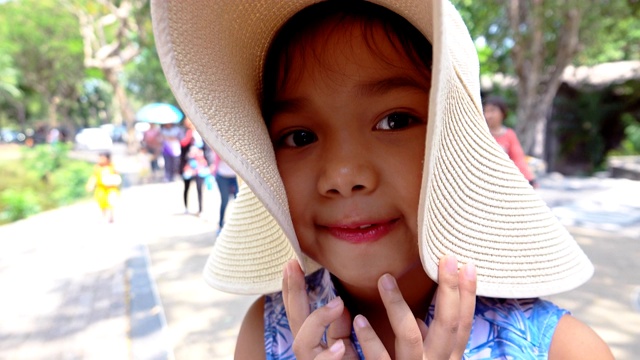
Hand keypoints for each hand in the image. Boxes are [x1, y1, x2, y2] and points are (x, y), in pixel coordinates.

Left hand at [283, 256, 475, 359]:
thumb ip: (427, 341)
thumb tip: (425, 317)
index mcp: (448, 358)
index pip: (463, 323)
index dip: (467, 295)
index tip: (467, 264)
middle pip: (448, 324)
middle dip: (449, 290)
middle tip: (446, 258)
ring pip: (409, 337)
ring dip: (397, 306)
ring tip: (384, 279)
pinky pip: (379, 359)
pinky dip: (370, 339)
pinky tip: (360, 319)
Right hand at [283, 260, 359, 358]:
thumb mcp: (346, 348)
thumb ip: (340, 330)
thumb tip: (337, 303)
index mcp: (313, 346)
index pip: (298, 314)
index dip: (293, 291)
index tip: (292, 264)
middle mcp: (309, 355)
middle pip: (296, 322)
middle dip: (294, 293)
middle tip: (294, 265)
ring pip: (302, 345)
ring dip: (317, 320)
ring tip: (338, 303)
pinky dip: (329, 357)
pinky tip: (339, 346)